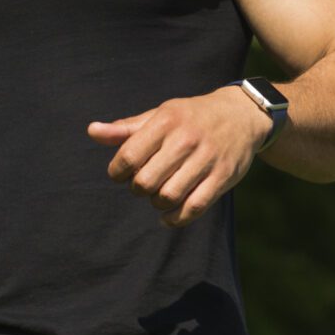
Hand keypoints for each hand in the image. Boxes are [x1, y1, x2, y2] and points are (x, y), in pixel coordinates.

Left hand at [88, 87, 273, 226]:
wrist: (242, 116)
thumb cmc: (191, 117)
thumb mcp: (160, 115)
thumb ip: (126, 128)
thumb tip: (92, 131)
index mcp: (166, 121)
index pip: (129, 156)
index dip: (117, 172)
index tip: (120, 174)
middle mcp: (186, 139)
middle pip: (146, 181)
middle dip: (137, 189)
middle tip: (141, 184)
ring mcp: (207, 159)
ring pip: (168, 196)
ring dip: (157, 203)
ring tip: (158, 196)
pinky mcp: (223, 177)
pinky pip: (194, 207)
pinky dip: (175, 219)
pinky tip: (168, 216)